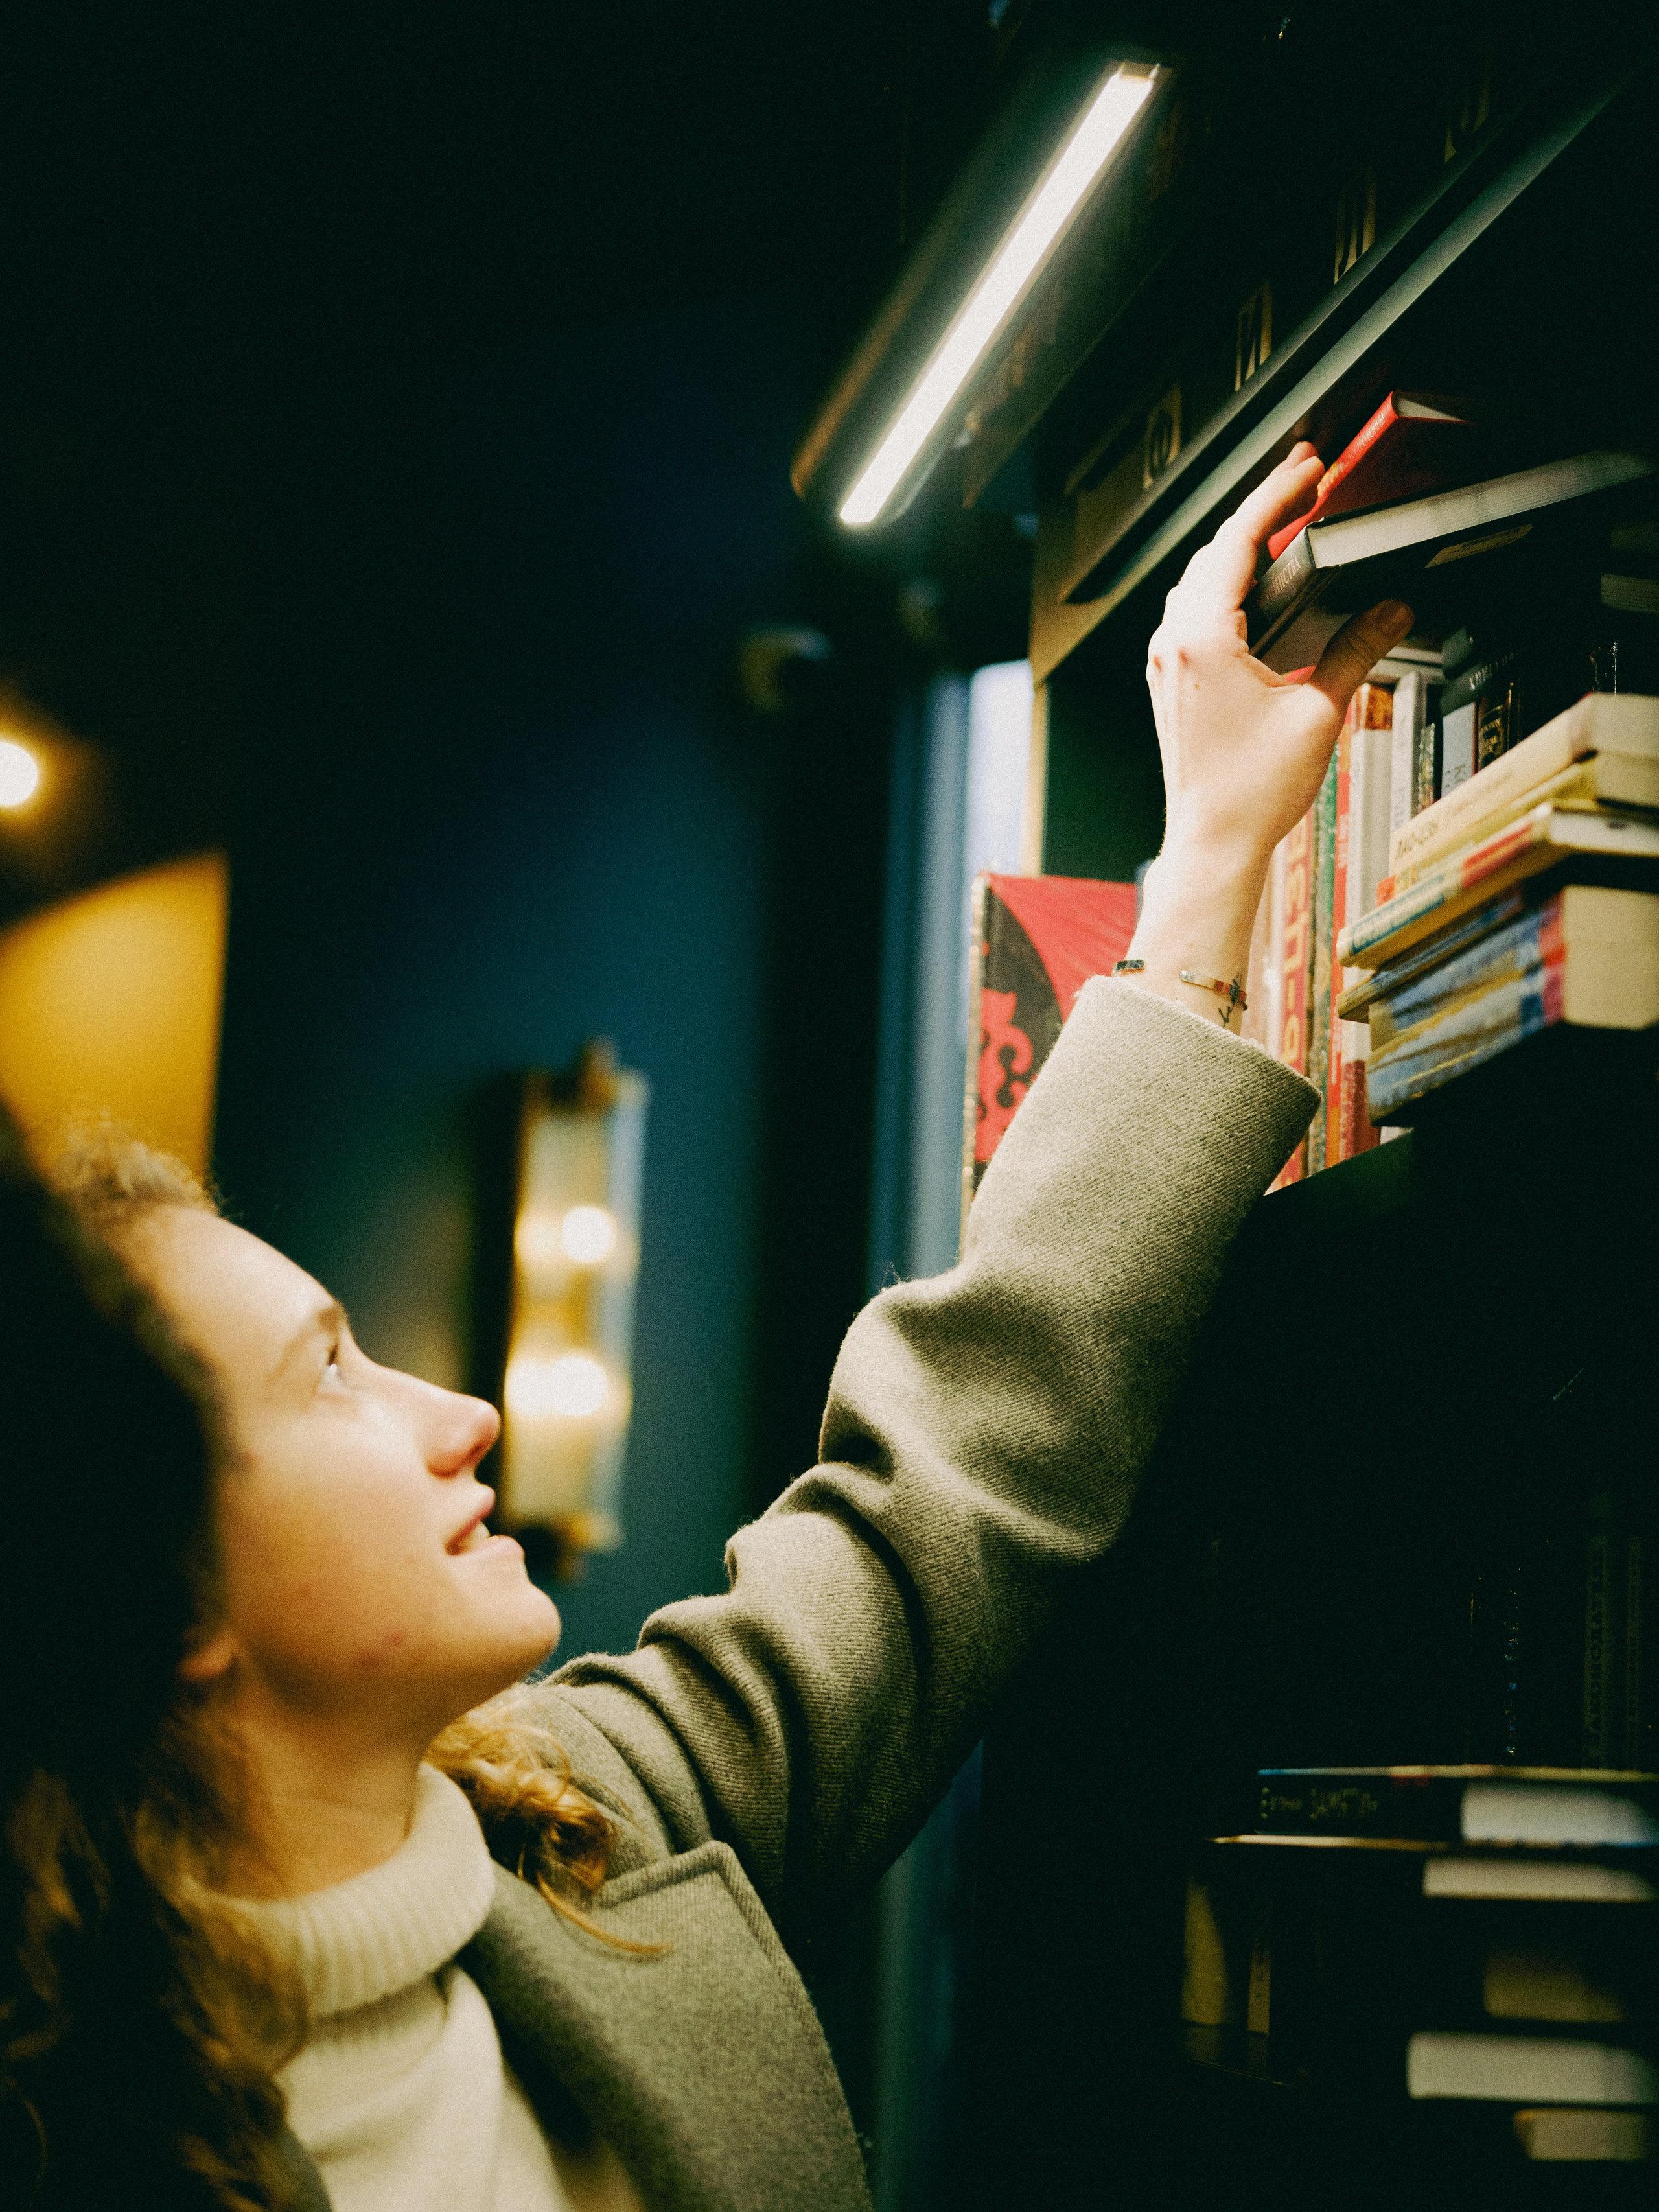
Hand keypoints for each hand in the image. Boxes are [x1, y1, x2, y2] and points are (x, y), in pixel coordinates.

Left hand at [1120, 443, 1413, 1030]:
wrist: (1212, 844)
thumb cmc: (1250, 794)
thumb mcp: (1319, 712)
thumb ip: (1358, 649)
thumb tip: (1391, 607)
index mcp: (1202, 639)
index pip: (1237, 540)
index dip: (1275, 494)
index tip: (1306, 466)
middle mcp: (1173, 644)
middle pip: (1213, 552)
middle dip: (1259, 512)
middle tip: (1302, 480)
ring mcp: (1165, 663)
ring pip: (1196, 580)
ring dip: (1238, 547)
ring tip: (1282, 521)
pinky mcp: (1169, 682)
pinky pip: (1191, 612)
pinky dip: (1222, 584)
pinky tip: (1251, 585)